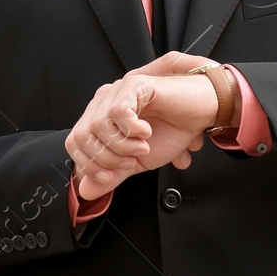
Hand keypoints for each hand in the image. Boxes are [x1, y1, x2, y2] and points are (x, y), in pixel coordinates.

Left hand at [65, 52, 222, 199]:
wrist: (202, 113)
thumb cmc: (172, 131)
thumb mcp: (137, 162)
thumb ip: (111, 174)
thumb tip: (84, 191)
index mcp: (101, 116)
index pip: (74, 141)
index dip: (90, 165)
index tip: (113, 175)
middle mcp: (105, 101)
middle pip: (82, 136)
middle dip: (107, 159)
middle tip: (131, 161)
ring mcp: (118, 91)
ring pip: (98, 126)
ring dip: (122, 146)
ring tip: (142, 146)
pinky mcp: (135, 85)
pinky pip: (118, 111)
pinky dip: (132, 129)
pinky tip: (146, 132)